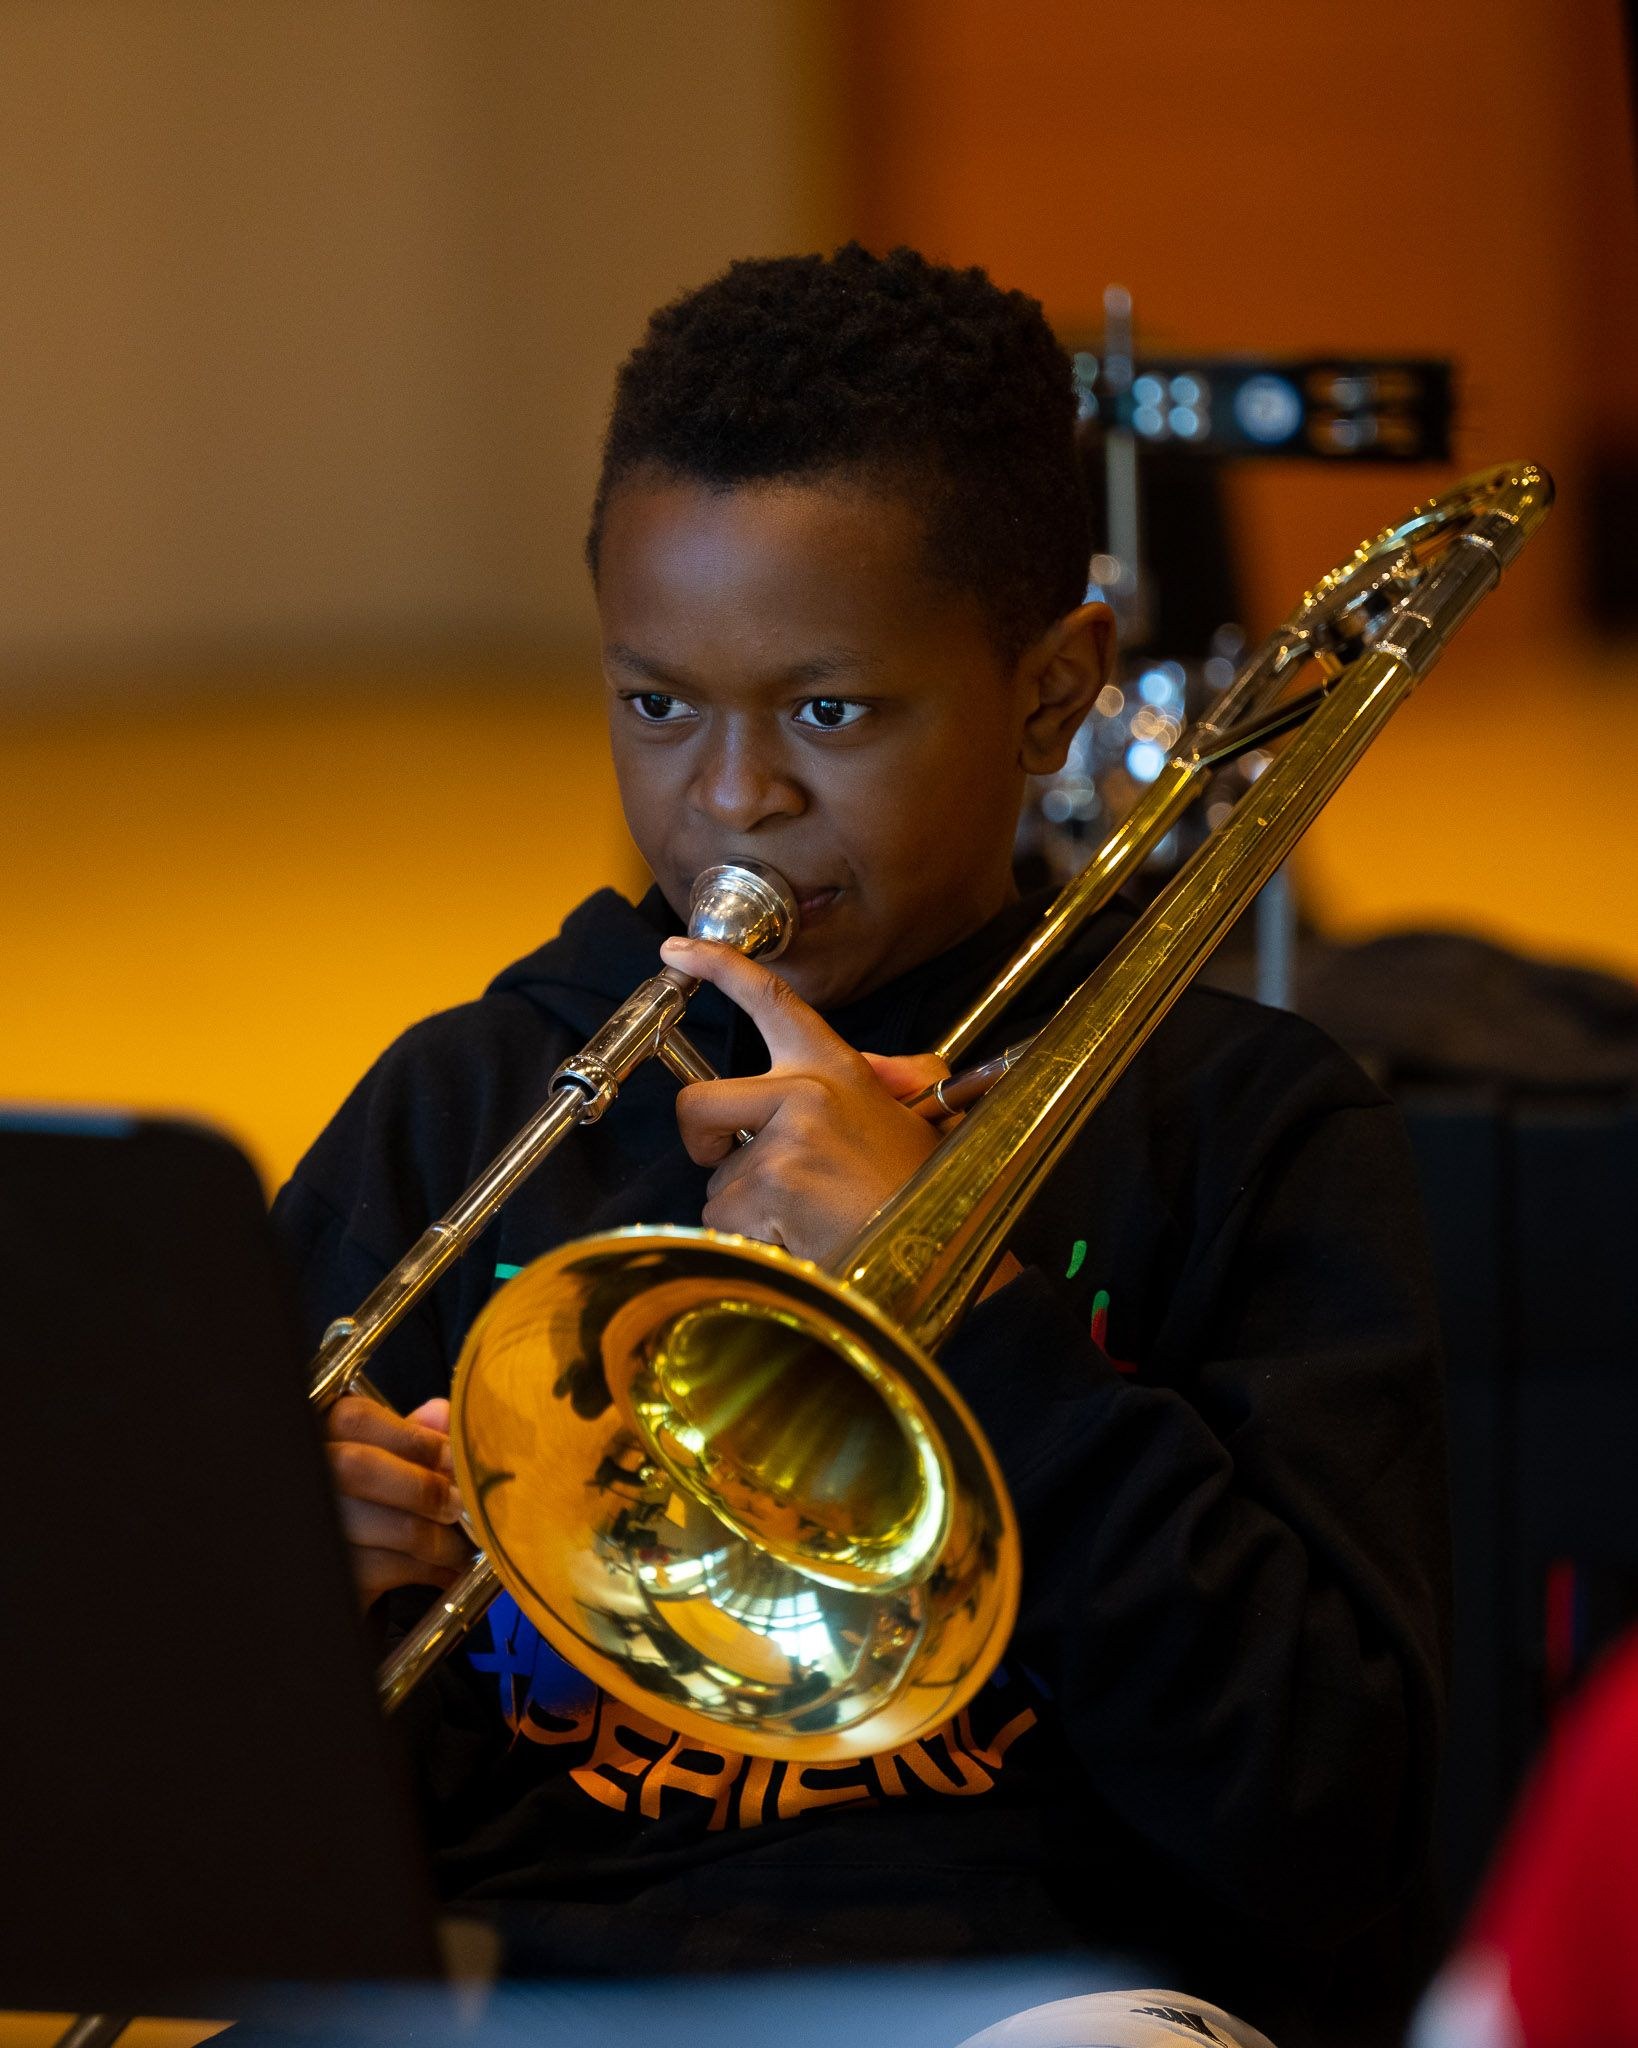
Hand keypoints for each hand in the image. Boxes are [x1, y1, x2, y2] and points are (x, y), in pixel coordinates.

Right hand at [323, 1393, 470, 1610]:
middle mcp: (312, 1476)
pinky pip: (381, 1567)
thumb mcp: (387, 1461)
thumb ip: (413, 1435)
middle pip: (357, 1467)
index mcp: (322, 1438)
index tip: (453, 1456)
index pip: (356, 1419)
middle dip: (421, 1487)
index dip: (413, 1436)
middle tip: (458, 1504)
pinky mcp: (331, 1569)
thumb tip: (442, 1413)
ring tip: (461, 1544)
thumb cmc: (371, 1504)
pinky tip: (445, 1567)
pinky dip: (426, 1568)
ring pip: (376, 1522)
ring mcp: (315, 1525)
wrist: (349, 1566)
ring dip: (434, 1537)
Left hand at [660, 935, 950, 1266]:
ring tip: (807, 1214)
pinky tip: (800, 1237)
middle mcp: (805, 1094)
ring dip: (747, 1207)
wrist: (935, 1247)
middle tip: (734, 1164)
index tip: (679, 948)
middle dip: (700, 1141)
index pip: (771, 1001)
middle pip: (697, 1103)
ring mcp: (784, 1143)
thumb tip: (875, 1065)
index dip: (719, 967)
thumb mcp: (918, 1113)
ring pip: (715, 1180)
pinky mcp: (770, 1191)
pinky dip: (753, 1239)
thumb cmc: (918, 1188)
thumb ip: (893, 1077)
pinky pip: (725, 1221)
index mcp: (835, 1069)